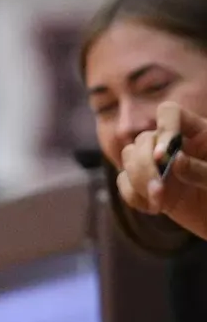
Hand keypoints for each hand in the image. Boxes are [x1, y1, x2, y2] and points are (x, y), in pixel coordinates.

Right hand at [117, 101, 206, 239]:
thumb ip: (200, 169)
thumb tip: (174, 161)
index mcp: (197, 133)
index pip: (169, 113)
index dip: (163, 129)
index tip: (162, 157)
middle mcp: (172, 144)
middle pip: (143, 139)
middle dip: (144, 165)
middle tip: (158, 190)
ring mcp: (155, 163)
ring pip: (129, 157)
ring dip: (137, 181)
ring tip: (158, 203)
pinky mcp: (143, 183)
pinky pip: (123, 181)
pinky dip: (132, 196)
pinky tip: (153, 208)